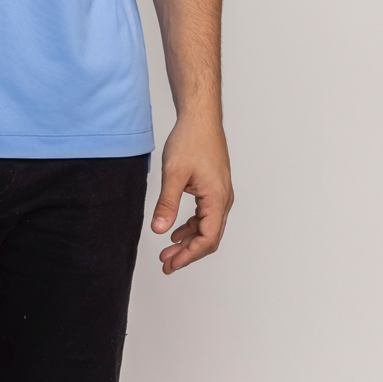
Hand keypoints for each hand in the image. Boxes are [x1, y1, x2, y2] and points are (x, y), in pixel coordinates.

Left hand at [150, 113, 233, 274]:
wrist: (200, 118)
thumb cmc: (190, 140)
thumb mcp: (173, 173)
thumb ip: (167, 203)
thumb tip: (159, 229)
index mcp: (217, 198)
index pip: (207, 238)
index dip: (189, 255)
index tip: (171, 263)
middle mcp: (223, 199)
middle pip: (209, 237)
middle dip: (187, 253)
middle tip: (166, 263)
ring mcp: (220, 194)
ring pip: (207, 227)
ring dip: (188, 240)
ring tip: (167, 251)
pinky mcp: (213, 188)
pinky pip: (205, 215)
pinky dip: (191, 226)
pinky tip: (175, 231)